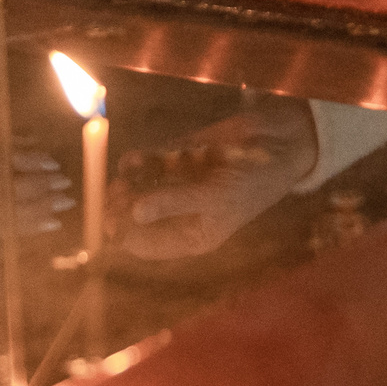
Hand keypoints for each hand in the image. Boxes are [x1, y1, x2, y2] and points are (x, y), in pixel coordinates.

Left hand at [114, 97, 318, 260]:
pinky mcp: (177, 157)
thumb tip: (134, 214)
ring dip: (126, 183)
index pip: (146, 245)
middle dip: (121, 207)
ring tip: (125, 175)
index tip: (108, 220)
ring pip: (136, 189)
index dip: (124, 236)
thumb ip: (174, 203)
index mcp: (191, 236)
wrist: (278, 140)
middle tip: (113, 194)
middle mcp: (179, 213)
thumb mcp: (216, 198)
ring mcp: (175, 183)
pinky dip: (137, 161)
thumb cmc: (253, 181)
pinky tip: (133, 159)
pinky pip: (147, 163)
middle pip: (135, 218)